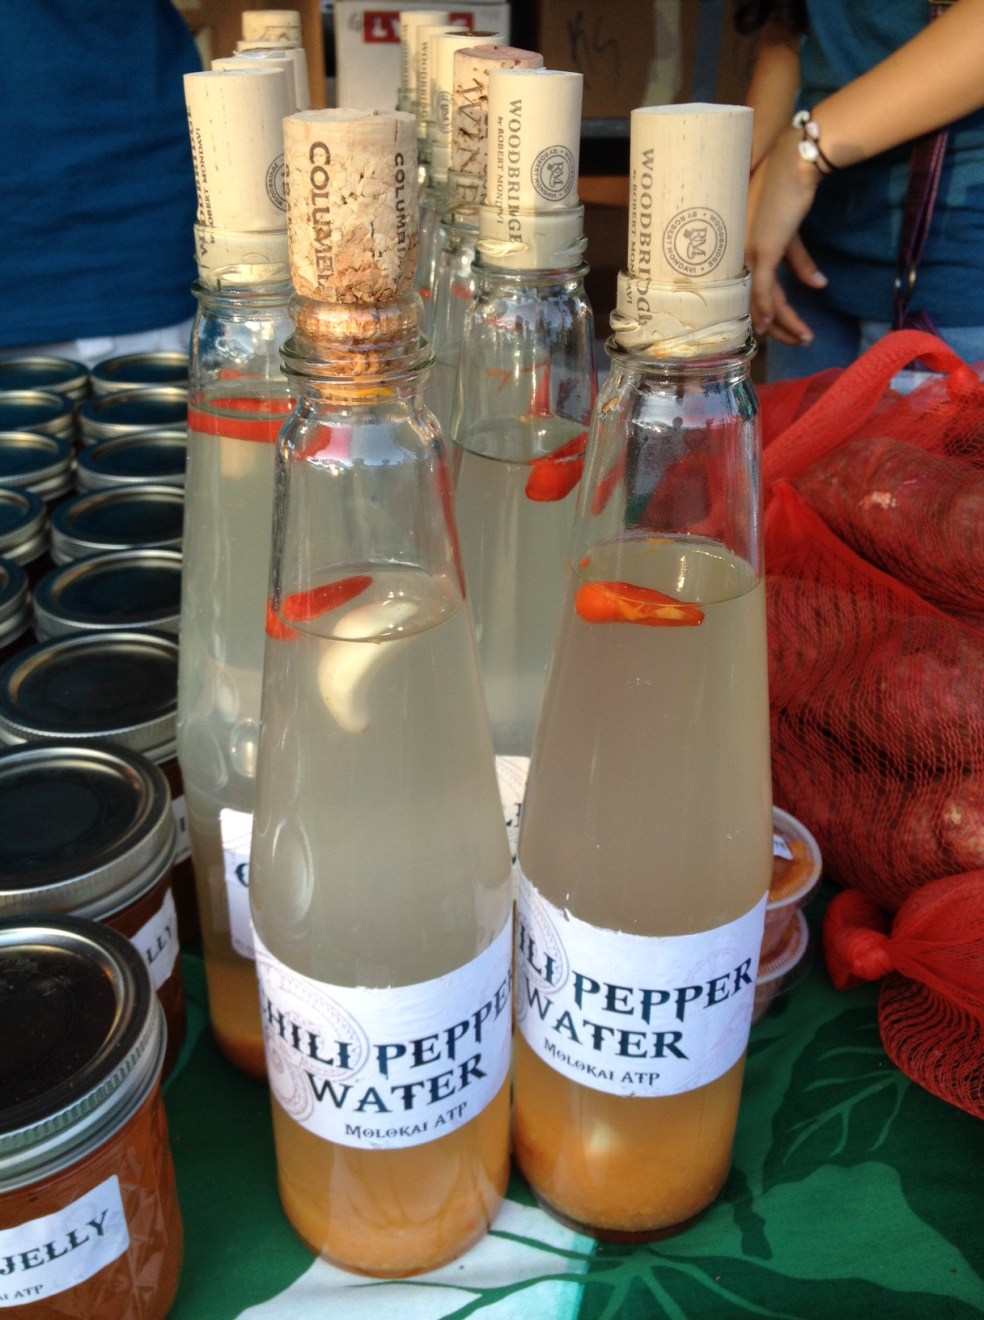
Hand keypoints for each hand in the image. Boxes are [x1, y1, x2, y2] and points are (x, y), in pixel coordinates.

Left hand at [745, 126, 828, 343]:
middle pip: (753, 302)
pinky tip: (776, 326)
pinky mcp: (762, 249)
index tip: (775, 332)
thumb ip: (800, 261)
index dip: (762, 315)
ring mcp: (746, 253)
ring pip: (761, 301)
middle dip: (777, 327)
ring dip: (784, 323)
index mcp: (737, 253)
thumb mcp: (791, 233)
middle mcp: (736, 256)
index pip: (746, 293)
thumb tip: (819, 285)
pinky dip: (771, 309)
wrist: (793, 164)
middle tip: (796, 342)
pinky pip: (765, 288)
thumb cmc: (788, 191)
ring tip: (804, 338)